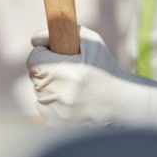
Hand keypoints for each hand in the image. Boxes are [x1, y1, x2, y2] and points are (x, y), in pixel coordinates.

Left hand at [27, 26, 156, 127]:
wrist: (122, 105)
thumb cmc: (106, 70)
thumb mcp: (92, 43)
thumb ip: (64, 31)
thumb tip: (36, 39)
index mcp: (66, 72)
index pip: (34, 58)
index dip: (42, 53)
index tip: (53, 53)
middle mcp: (59, 94)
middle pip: (35, 75)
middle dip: (47, 69)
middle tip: (65, 70)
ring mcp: (56, 112)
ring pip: (38, 92)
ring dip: (49, 87)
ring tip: (72, 88)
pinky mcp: (55, 125)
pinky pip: (44, 108)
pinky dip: (53, 104)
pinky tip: (72, 103)